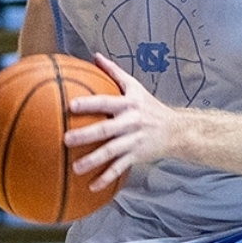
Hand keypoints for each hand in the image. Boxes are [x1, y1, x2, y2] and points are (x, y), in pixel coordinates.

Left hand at [63, 53, 177, 190]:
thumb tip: (95, 56)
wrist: (176, 130)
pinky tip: (92, 186)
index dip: (90, 103)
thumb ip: (114, 72)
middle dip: (86, 135)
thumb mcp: (135, 86)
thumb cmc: (149, 106)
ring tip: (75, 168)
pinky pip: (120, 168)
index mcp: (128, 104)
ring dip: (93, 161)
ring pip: (112, 152)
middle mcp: (131, 122)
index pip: (106, 102)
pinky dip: (106, 178)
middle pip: (106, 129)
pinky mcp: (137, 156)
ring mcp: (134, 141)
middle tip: (66, 139)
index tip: (71, 105)